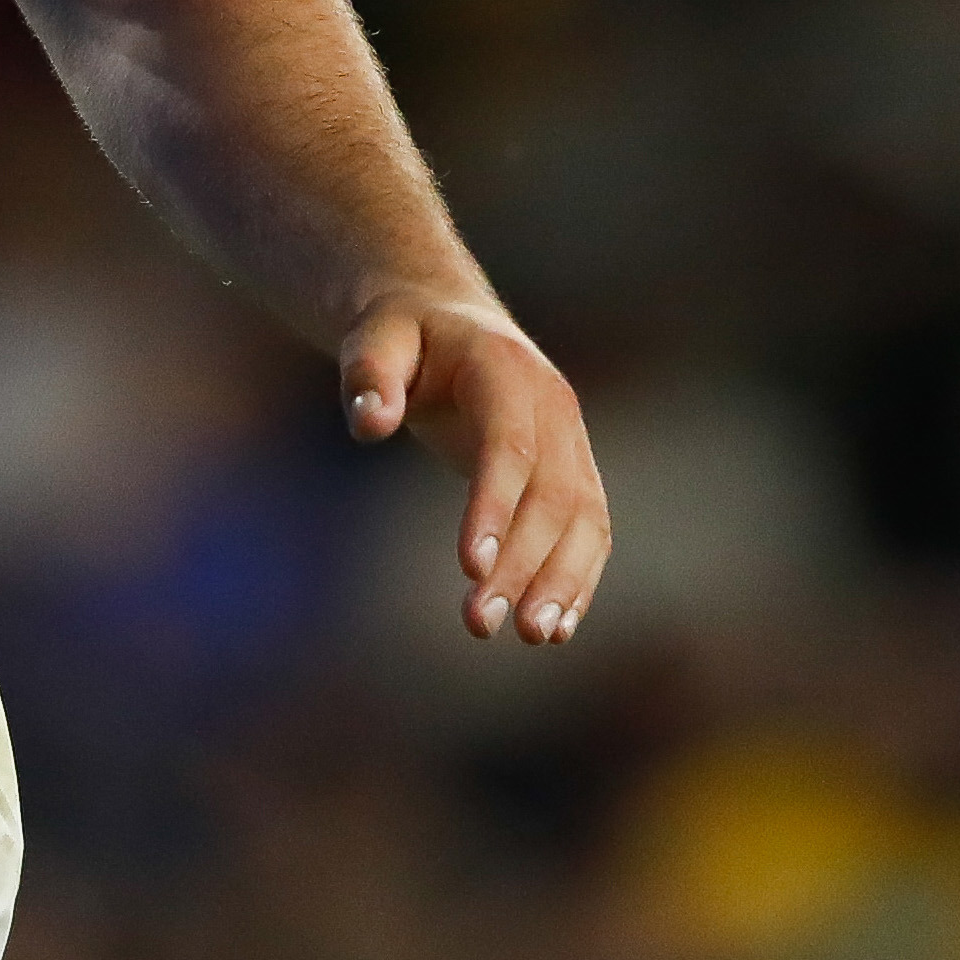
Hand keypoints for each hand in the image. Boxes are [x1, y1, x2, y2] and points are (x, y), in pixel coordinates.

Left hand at [344, 295, 609, 645]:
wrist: (450, 322)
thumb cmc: (403, 334)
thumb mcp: (374, 337)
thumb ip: (370, 374)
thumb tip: (369, 424)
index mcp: (505, 370)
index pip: (509, 447)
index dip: (494, 507)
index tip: (470, 567)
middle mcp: (553, 406)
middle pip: (550, 495)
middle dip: (522, 564)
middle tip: (479, 623)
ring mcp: (572, 440)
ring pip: (583, 520)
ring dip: (561, 582)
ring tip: (530, 637)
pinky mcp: (574, 472)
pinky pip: (590, 530)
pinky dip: (579, 579)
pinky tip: (555, 627)